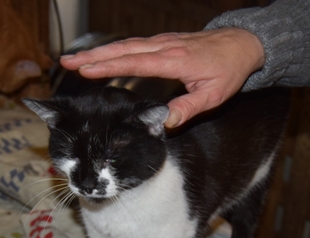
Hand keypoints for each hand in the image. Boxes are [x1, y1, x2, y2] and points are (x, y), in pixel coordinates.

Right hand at [60, 28, 264, 127]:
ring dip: (99, 52)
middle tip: (66, 62)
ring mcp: (162, 43)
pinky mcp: (163, 43)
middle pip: (122, 49)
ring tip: (75, 60)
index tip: (85, 69)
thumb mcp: (213, 96)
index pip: (135, 62)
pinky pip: (134, 45)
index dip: (108, 65)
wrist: (242, 44)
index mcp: (174, 60)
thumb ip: (187, 109)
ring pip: (125, 45)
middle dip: (92, 56)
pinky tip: (102, 57)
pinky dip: (114, 50)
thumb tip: (161, 122)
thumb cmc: (229, 70)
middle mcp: (164, 47)